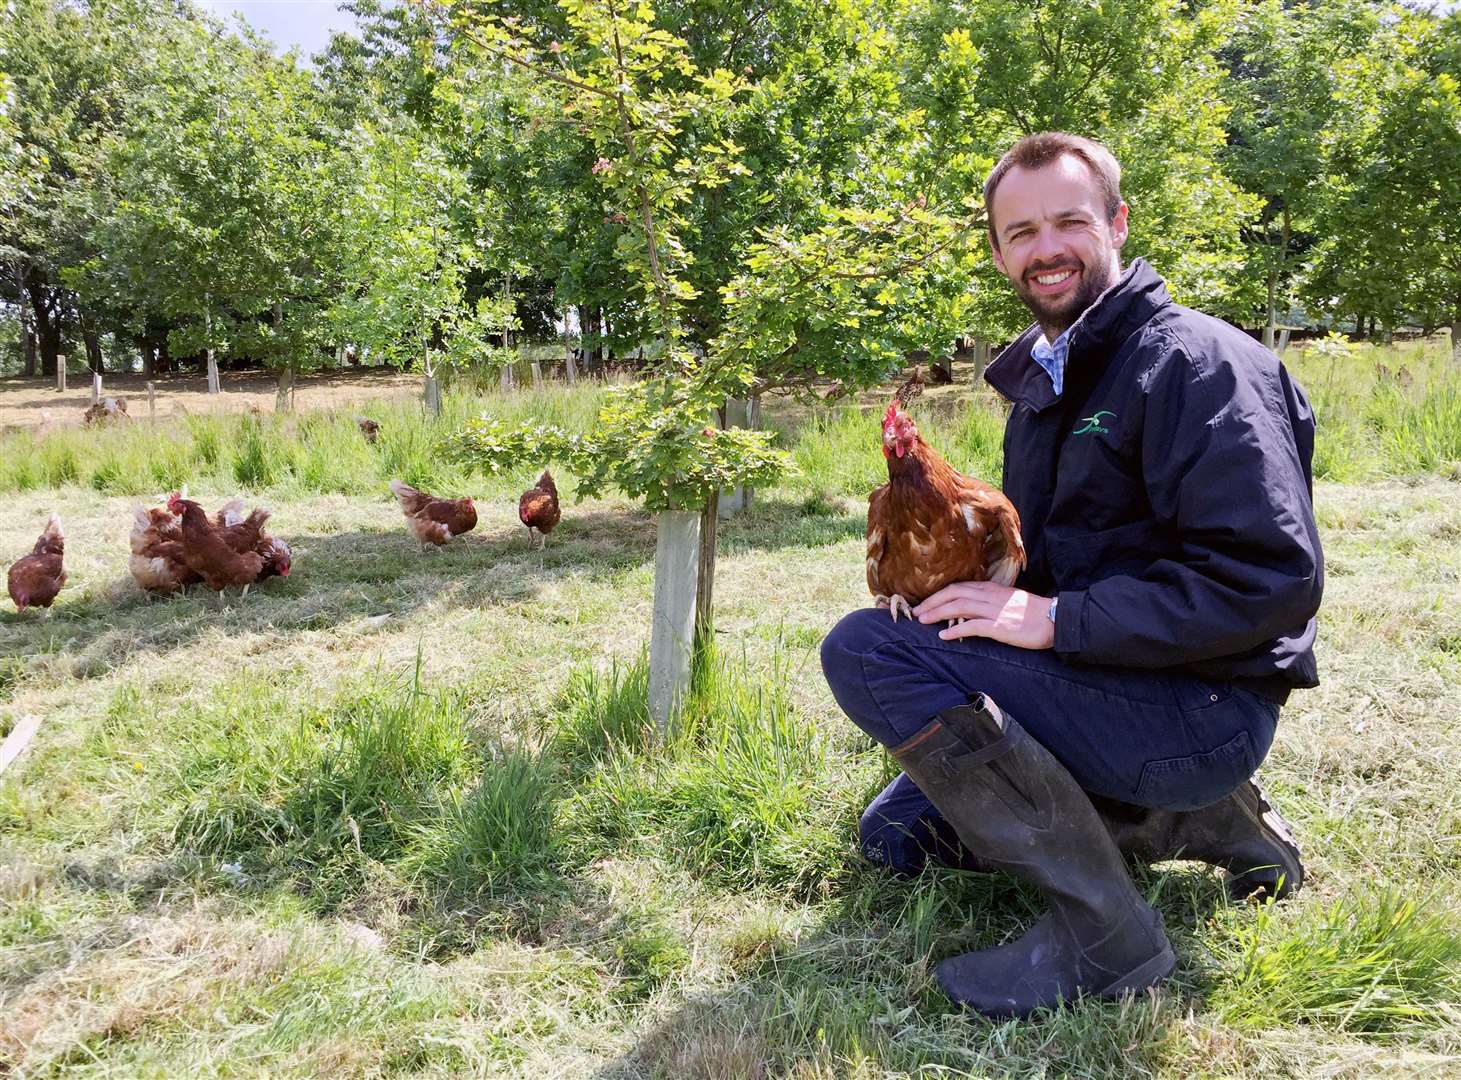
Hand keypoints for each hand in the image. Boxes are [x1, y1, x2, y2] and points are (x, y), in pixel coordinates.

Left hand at [914, 582, 1054, 648]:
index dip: (938, 594)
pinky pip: (972, 626)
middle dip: (932, 602)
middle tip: (916, 612)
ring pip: (959, 606)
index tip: (925, 602)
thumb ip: (989, 600)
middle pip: (953, 593)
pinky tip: (943, 635)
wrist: (1055, 620)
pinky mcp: (1000, 627)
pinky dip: (955, 629)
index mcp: (991, 588)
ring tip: (922, 621)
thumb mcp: (1008, 600)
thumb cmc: (1033, 613)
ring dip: (937, 613)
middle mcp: (990, 596)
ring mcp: (995, 610)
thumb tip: (970, 607)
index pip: (958, 586)